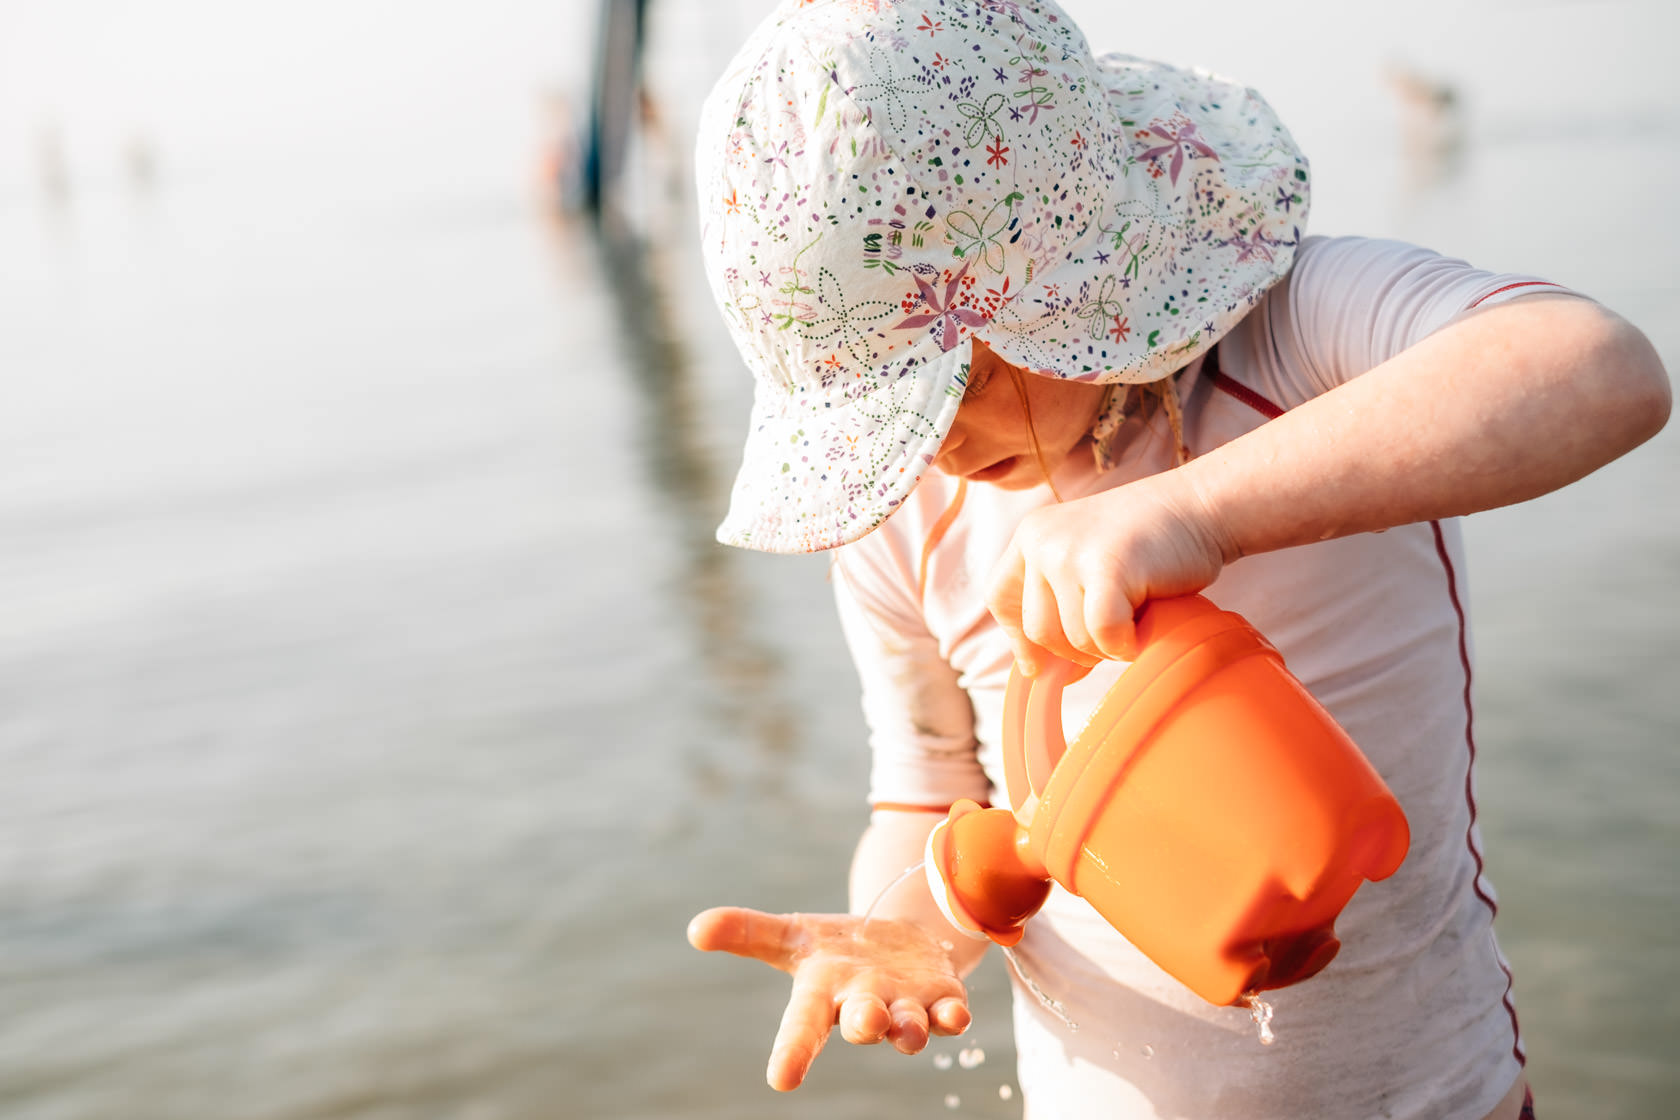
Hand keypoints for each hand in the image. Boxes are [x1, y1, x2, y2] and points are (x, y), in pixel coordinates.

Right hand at [687, 906, 971, 1090]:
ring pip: (908, 1026)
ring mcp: (905, 1007)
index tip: (779, 1080)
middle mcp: (865, 1008)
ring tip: (909, 1026)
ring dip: (909, 1027)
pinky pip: (949, 1015)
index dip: (791, 1052)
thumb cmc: (837, 950)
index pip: (801, 1028)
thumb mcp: (793, 936)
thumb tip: (695, 929)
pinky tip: (956, 1012)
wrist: (898, 944)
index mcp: (824, 995)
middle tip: (864, 1023)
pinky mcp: (942, 999)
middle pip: (862, 1024)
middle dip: (864, 1025)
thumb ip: (747, 933)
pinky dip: (952, 1016)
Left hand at [986, 470, 1232, 674]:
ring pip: (1072, 639)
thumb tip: (1039, 675)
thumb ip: (1059, 607)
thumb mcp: (1087, 565)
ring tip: (1135, 616)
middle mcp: (1041, 540)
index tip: (1039, 665)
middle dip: (1076, 649)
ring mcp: (1070, 552)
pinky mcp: (1106, 568)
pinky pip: (1103, 635)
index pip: (1001, 598)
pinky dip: (1126, 642)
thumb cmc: (1150, 544)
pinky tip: (1146, 624)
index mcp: (1031, 535)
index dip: (1018, 639)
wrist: (1200, 506)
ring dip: (1107, 645)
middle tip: (1113, 633)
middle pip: (1037, 630)